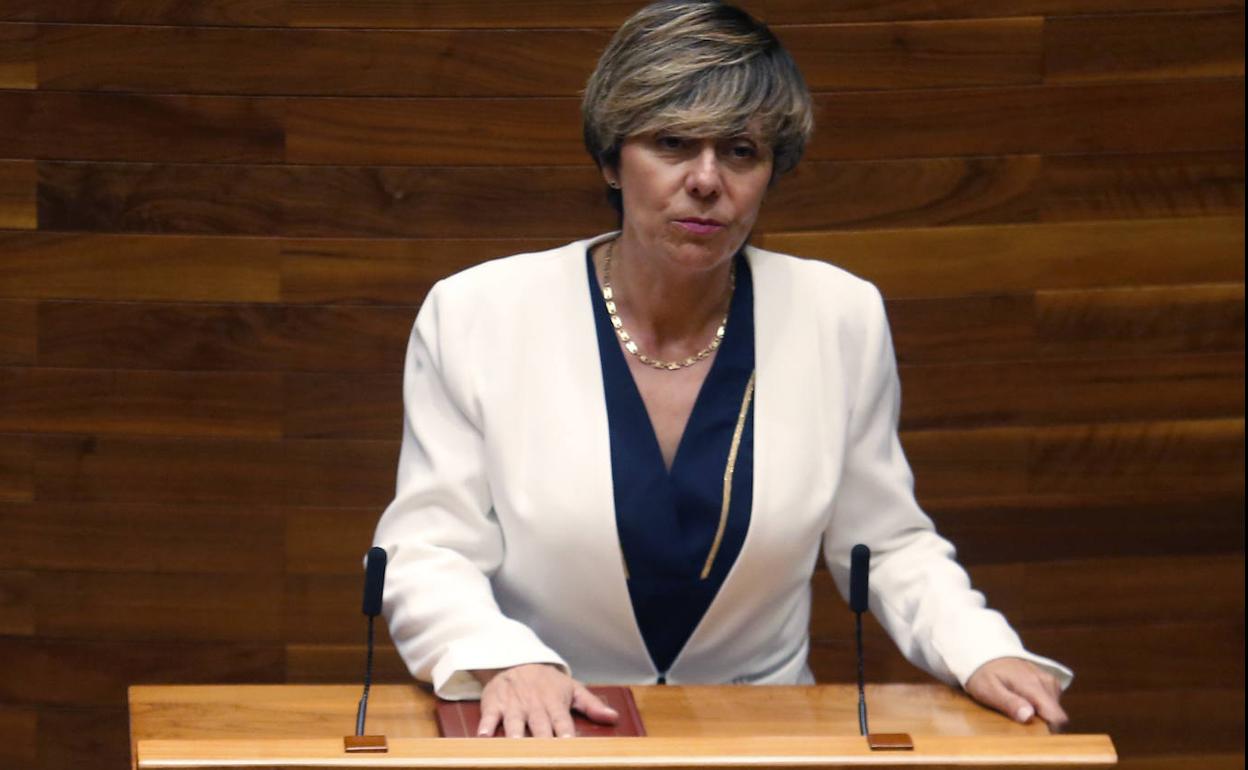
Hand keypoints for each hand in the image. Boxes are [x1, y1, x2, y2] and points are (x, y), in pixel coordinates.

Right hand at [473, 663, 619, 737]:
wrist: (516, 661)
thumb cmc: (547, 682)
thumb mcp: (572, 688)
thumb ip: (592, 705)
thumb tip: (613, 718)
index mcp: (554, 703)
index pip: (562, 721)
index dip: (565, 733)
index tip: (569, 745)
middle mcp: (534, 705)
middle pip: (539, 725)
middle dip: (543, 740)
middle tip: (545, 755)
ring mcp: (513, 705)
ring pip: (514, 722)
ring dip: (516, 734)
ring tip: (518, 746)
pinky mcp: (494, 704)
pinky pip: (489, 716)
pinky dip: (486, 725)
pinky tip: (484, 736)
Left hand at [965, 657, 1068, 730]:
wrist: (985, 652)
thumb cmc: (983, 673)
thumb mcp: (988, 690)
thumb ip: (1009, 703)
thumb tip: (1028, 717)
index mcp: (1033, 685)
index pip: (1057, 717)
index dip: (1047, 729)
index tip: (1030, 731)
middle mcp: (1046, 681)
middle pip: (1056, 715)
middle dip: (1041, 721)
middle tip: (1016, 714)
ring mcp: (1048, 679)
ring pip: (1054, 708)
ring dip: (1040, 712)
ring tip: (1017, 704)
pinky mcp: (1048, 680)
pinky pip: (1051, 700)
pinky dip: (1040, 705)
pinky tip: (1023, 699)